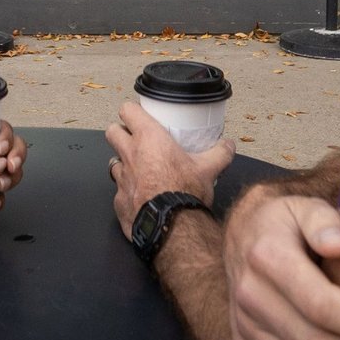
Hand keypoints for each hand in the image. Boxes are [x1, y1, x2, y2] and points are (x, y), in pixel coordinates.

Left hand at [105, 101, 231, 238]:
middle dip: (120, 133)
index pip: (128, 111)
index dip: (132, 111)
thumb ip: (219, 153)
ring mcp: (122, 179)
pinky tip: (140, 197)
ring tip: (138, 170)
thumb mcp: (209, 169)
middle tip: (134, 140)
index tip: (139, 115)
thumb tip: (228, 145)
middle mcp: (130, 155)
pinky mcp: (119, 202)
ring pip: (113, 163)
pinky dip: (127, 192)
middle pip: (112, 132)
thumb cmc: (186, 193)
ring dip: (123, 164)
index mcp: (149, 140)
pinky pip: (119, 192)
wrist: (173, 228)